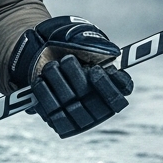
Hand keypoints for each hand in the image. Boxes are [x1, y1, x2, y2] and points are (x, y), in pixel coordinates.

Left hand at [8, 16, 134, 136]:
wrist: (45, 56)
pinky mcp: (62, 123)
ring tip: (51, 66)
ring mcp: (82, 118)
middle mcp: (101, 108)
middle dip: (78, 79)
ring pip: (76, 110)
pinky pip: (56, 117)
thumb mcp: (84, 40)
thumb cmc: (71, 47)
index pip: (121, 94)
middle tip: (67, 60)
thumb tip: (108, 52)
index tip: (95, 69)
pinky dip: (47, 97)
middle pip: (96, 104)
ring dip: (61, 84)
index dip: (109, 85)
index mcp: (114, 88)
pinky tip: (41, 80)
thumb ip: (96, 45)